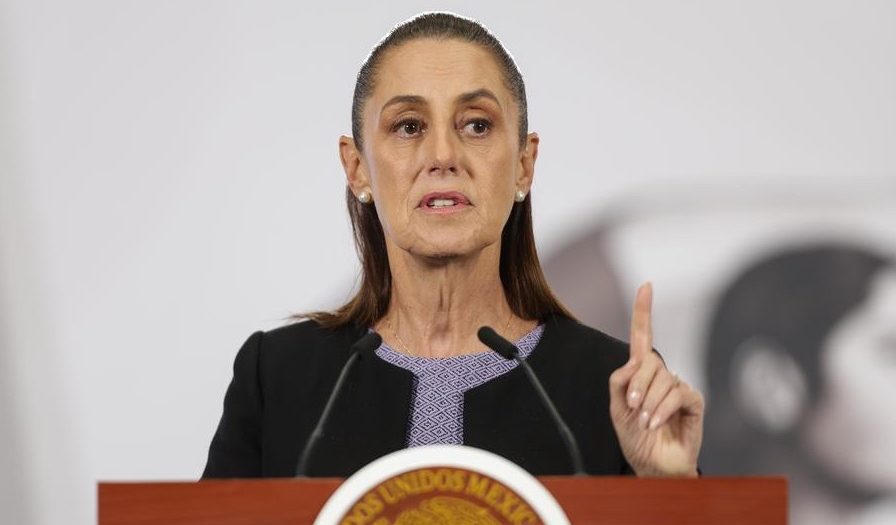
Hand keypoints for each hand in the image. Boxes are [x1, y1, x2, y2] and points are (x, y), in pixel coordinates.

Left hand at [608, 282, 703, 475]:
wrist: (652, 466)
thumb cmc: (635, 438)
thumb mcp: (617, 409)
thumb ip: (619, 382)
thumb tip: (634, 362)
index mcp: (640, 373)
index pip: (642, 336)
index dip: (644, 311)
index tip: (646, 286)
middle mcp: (661, 375)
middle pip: (648, 362)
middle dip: (636, 386)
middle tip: (632, 409)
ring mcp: (678, 387)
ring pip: (662, 378)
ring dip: (648, 403)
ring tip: (644, 423)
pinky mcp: (693, 401)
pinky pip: (679, 393)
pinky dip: (664, 409)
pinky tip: (657, 422)